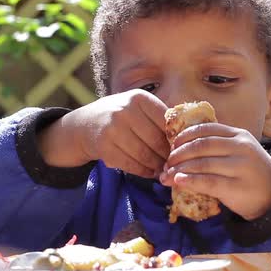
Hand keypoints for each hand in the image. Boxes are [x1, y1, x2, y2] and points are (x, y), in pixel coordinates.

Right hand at [40, 90, 169, 177]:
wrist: (85, 124)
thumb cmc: (120, 116)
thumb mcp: (137, 107)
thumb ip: (158, 117)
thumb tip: (186, 138)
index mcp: (139, 98)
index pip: (166, 121)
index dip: (175, 138)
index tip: (180, 149)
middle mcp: (125, 110)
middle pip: (156, 140)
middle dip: (167, 156)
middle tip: (173, 164)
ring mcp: (113, 129)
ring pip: (144, 155)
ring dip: (156, 166)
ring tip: (162, 170)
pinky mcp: (104, 147)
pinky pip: (130, 164)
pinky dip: (143, 171)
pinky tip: (149, 172)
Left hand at [159, 123, 270, 220]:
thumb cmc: (251, 173)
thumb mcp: (240, 151)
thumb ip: (218, 145)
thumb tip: (181, 147)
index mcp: (239, 135)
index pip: (207, 128)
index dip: (186, 135)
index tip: (173, 144)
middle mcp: (240, 147)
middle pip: (201, 145)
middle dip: (178, 154)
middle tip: (167, 163)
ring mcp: (240, 167)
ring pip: (202, 163)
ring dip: (179, 169)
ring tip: (166, 176)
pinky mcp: (237, 187)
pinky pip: (207, 182)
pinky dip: (190, 181)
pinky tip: (178, 181)